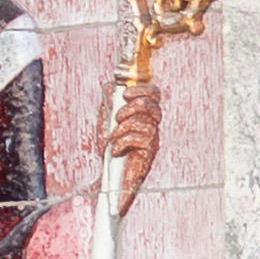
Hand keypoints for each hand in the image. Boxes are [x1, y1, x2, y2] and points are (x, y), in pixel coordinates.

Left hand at [100, 75, 161, 211]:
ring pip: (145, 123)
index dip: (143, 89)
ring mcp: (152, 140)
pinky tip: (115, 150)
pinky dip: (122, 142)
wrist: (107, 173)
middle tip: (117, 118)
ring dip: (123, 128)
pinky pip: (139, 139)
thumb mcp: (105, 119)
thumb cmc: (109, 146)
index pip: (154, 94)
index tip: (125, 93)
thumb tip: (112, 84)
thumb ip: (109, 102)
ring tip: (112, 138)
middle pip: (153, 106)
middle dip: (132, 107)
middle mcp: (151, 125)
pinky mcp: (149, 154)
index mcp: (143, 114)